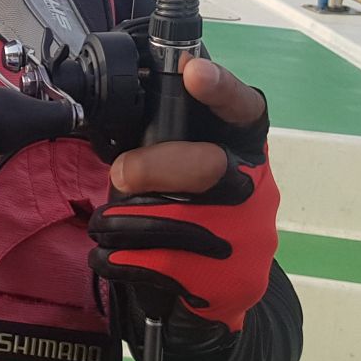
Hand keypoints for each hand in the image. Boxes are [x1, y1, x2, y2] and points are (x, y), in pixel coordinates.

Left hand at [89, 57, 278, 333]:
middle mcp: (256, 189)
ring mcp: (248, 237)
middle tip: (121, 175)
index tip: (193, 72)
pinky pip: (162, 266)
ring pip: (175, 222)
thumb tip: (117, 108)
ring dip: (123, 222)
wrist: (218, 288)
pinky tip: (110, 256)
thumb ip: (168, 141)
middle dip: (153, 168)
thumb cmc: (192, 212)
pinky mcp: (230, 280)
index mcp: (245, 149)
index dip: (222, 89)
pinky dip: (122, 260)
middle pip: (208, 166)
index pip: (244, 109)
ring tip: (104, 224)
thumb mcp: (189, 169)